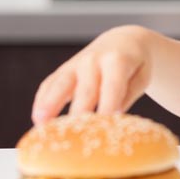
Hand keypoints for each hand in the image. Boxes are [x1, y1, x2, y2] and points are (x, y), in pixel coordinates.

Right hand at [31, 25, 152, 123]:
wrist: (124, 41)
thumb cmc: (136, 65)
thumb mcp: (141, 77)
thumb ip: (128, 96)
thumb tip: (114, 118)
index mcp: (117, 61)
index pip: (111, 87)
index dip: (108, 105)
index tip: (105, 125)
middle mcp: (93, 60)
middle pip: (84, 89)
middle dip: (79, 112)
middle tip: (75, 137)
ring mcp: (75, 63)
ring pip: (60, 84)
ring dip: (49, 104)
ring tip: (41, 125)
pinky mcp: (63, 69)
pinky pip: (49, 84)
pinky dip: (42, 101)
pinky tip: (38, 120)